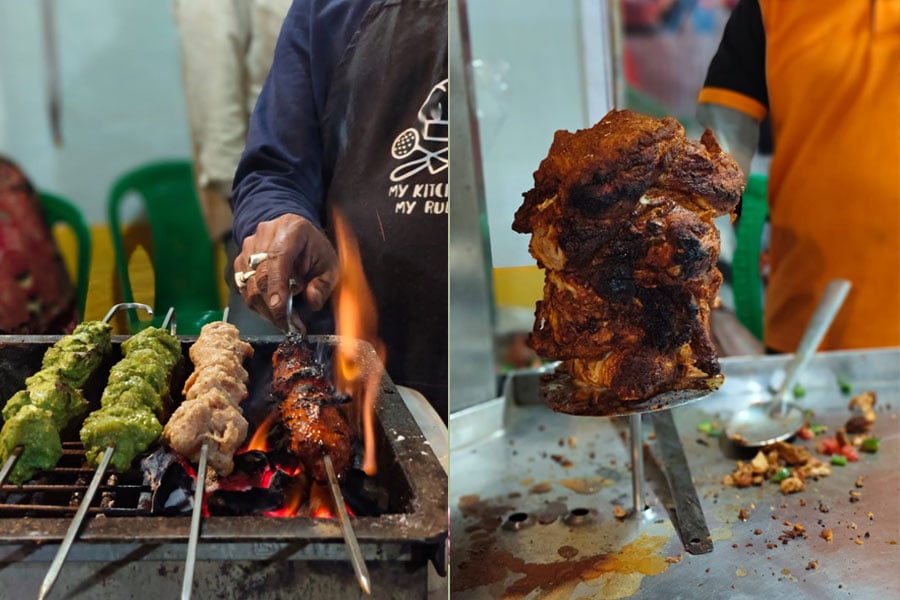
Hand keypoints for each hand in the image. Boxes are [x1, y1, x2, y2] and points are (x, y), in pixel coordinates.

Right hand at [234, 214, 337, 331]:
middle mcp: (265, 234)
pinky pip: (243, 287)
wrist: (297, 235)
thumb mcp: (329, 265)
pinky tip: (272, 311)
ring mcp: (249, 246)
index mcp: (291, 230)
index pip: (278, 258)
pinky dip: (257, 304)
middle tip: (290, 326)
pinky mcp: (240, 260)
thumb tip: (313, 301)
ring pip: (249, 284)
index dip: (276, 285)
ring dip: (265, 308)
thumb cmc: (314, 250)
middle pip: (260, 274)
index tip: (279, 308)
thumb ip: (323, 284)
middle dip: (273, 305)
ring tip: (284, 322)